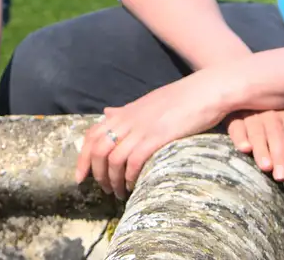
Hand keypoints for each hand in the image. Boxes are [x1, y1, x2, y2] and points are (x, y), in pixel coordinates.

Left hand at [76, 70, 233, 198]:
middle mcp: (127, 120)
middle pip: (98, 150)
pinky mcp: (156, 138)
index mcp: (123, 113)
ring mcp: (141, 129)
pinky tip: (134, 185)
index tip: (80, 177)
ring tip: (119, 192)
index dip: (82, 158)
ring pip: (113, 158)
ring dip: (113, 180)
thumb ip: (125, 111)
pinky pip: (134, 161)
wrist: (204, 91)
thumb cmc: (177, 99)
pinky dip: (130, 176)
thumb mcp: (145, 103)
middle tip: (104, 190)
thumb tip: (106, 113)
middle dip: (96, 174)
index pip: (92, 135)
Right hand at [225, 109, 283, 182]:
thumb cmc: (269, 131)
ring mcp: (250, 113)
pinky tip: (244, 149)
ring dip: (262, 150)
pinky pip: (236, 127)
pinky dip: (240, 138)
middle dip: (279, 156)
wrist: (246, 107)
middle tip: (280, 176)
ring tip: (266, 167)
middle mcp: (270, 113)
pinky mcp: (232, 116)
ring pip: (257, 132)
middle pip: (276, 134)